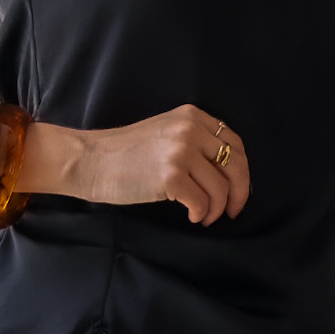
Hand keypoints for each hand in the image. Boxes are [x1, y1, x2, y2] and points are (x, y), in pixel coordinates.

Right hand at [40, 106, 250, 225]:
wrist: (92, 160)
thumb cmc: (126, 153)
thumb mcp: (166, 132)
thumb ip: (196, 142)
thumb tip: (228, 174)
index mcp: (193, 116)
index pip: (235, 143)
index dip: (242, 172)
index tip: (238, 190)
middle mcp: (190, 129)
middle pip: (235, 165)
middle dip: (239, 194)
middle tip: (231, 212)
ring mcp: (181, 151)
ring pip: (221, 188)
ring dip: (216, 209)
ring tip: (203, 217)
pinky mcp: (171, 175)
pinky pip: (202, 202)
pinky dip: (200, 214)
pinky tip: (190, 217)